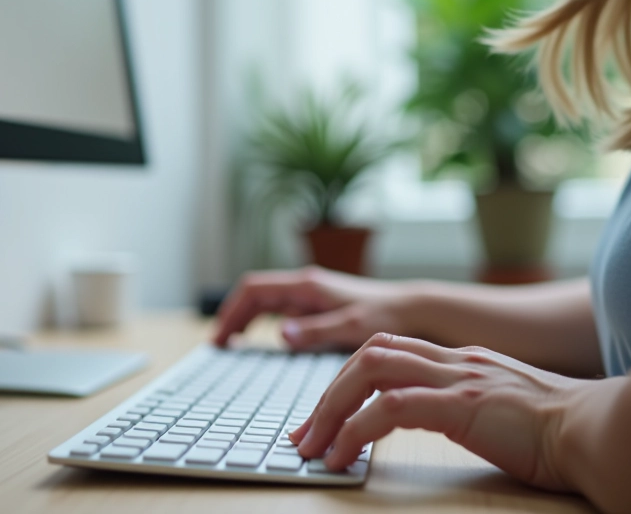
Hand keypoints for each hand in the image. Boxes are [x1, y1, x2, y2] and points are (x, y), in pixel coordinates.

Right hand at [213, 267, 412, 349]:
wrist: (412, 308)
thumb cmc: (386, 315)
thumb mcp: (351, 327)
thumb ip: (315, 331)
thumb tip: (279, 335)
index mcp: (307, 285)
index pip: (254, 289)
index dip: (232, 311)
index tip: (220, 336)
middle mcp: (305, 285)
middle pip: (254, 294)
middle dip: (233, 316)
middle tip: (218, 344)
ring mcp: (310, 294)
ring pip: (266, 301)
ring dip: (245, 319)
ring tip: (231, 344)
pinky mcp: (318, 305)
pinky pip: (280, 309)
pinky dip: (263, 322)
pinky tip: (260, 341)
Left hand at [289, 333, 580, 491]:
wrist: (603, 431)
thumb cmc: (563, 430)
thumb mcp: (503, 406)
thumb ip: (469, 402)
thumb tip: (442, 417)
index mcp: (461, 359)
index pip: (388, 351)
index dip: (347, 381)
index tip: (324, 419)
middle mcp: (453, 360)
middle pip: (368, 355)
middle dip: (326, 395)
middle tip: (304, 436)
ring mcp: (457, 378)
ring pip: (370, 372)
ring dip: (331, 410)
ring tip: (314, 448)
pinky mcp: (462, 405)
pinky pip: (391, 407)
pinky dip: (357, 429)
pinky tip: (344, 455)